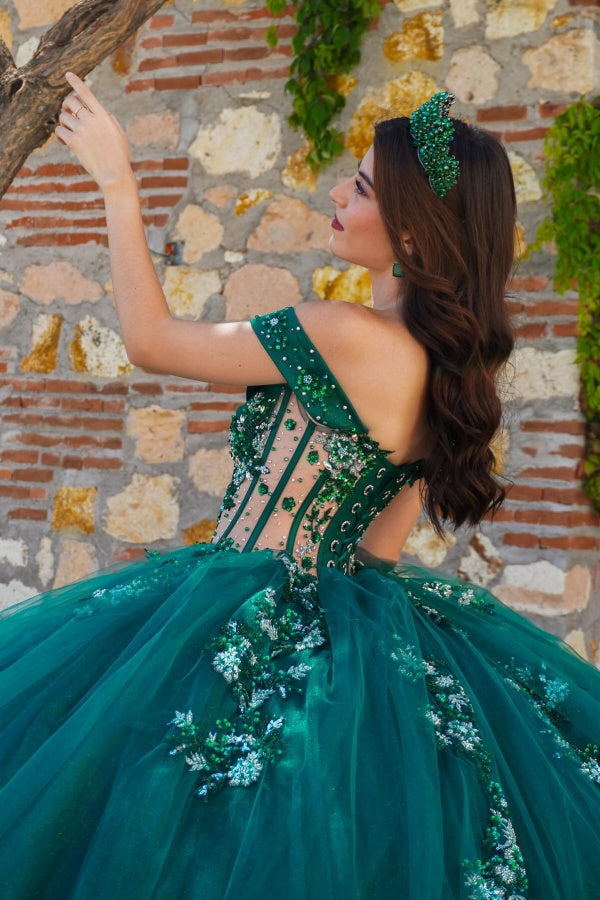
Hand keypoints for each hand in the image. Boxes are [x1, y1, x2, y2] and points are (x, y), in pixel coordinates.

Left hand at [55, 72, 133, 191]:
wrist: (114, 175)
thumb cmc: (120, 157)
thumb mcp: (120, 135)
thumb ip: (111, 121)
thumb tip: (105, 113)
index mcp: (103, 116)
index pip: (87, 94)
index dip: (76, 82)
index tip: (68, 74)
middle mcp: (91, 120)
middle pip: (71, 101)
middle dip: (67, 105)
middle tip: (67, 112)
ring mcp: (82, 130)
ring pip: (63, 116)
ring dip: (63, 121)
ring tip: (68, 131)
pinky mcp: (74, 142)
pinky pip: (59, 131)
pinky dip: (59, 134)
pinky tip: (64, 140)